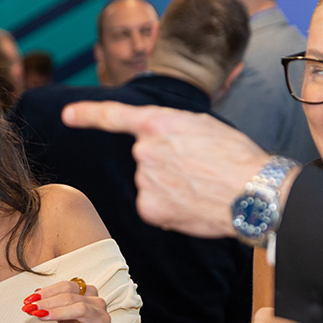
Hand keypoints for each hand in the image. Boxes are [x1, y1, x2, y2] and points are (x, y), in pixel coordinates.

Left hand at [23, 279, 115, 322]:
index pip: (67, 286)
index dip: (48, 291)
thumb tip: (36, 292)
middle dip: (48, 302)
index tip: (30, 299)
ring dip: (59, 312)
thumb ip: (53, 305)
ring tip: (41, 316)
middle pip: (71, 297)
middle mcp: (97, 304)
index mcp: (88, 294)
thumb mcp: (65, 317)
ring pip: (81, 310)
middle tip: (30, 308)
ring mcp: (103, 320)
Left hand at [60, 101, 278, 238]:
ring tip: (201, 187)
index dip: (88, 114)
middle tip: (199, 169)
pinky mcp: (148, 208)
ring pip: (151, 184)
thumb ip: (173, 130)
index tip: (69, 115)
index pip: (113, 116)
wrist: (253, 193)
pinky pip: (154, 206)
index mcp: (157, 123)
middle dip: (166, 164)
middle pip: (145, 158)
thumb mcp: (203, 127)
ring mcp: (144, 181)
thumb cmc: (237, 157)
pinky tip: (193, 205)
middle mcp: (143, 150)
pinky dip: (170, 208)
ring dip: (171, 187)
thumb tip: (161, 144)